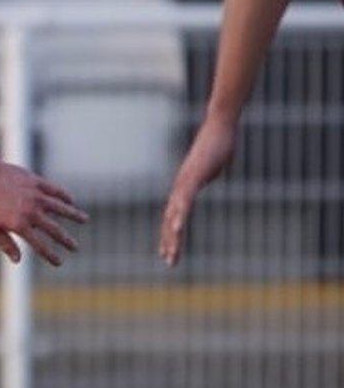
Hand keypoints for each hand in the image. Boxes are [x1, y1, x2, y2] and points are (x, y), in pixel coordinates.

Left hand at [0, 161, 86, 265]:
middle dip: (66, 241)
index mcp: (19, 225)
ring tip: (85, 220)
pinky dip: (65, 196)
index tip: (59, 262)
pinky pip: (56, 190)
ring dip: (74, 215)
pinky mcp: (37, 182)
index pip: (40, 245)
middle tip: (75, 248)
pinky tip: (71, 201)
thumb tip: (18, 261)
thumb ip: (5, 244)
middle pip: (55, 230)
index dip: (51, 256)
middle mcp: (31, 212)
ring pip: (61, 207)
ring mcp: (36, 196)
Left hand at [159, 116, 236, 266]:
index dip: (171, 234)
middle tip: (169, 261)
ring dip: (173, 235)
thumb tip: (208, 179)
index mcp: (185, 188)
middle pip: (171, 219)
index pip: (174, 215)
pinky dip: (180, 214)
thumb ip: (207, 177)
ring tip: (171, 254)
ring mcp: (185, 182)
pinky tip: (176, 228)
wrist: (220, 126)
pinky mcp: (193, 176)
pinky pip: (185, 199)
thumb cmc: (218, 145)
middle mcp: (181, 187)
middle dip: (170, 241)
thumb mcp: (213, 169)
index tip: (168, 251)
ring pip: (175, 213)